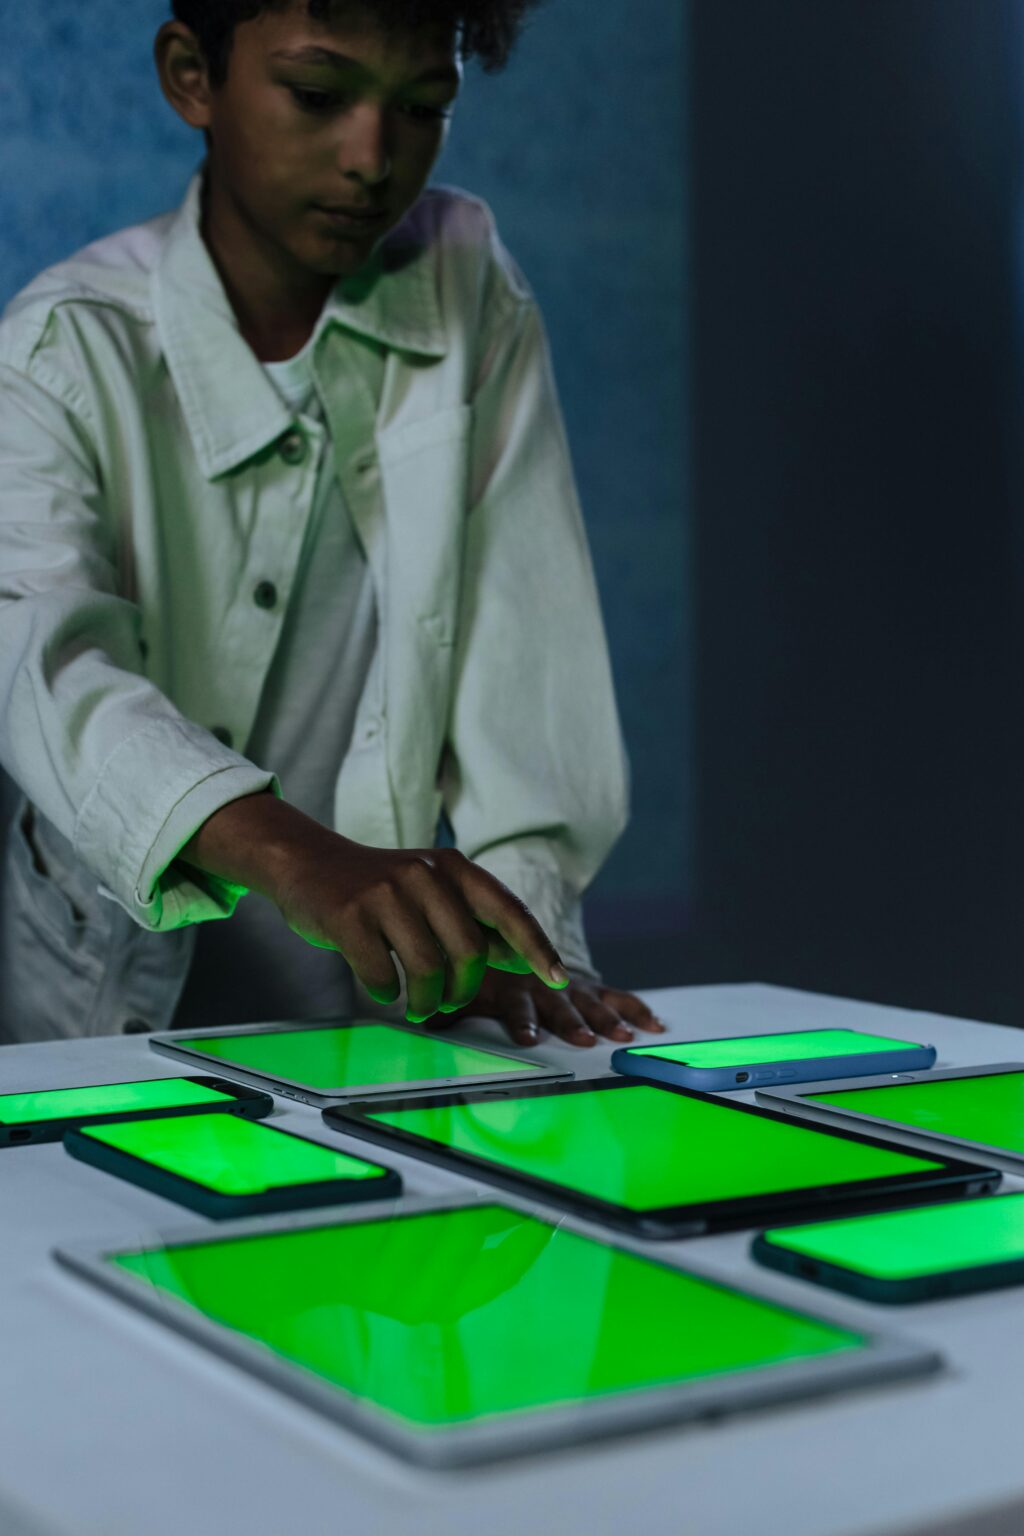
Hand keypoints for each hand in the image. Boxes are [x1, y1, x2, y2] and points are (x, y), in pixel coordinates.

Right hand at [180, 794, 568, 1021]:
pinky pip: (382, 976)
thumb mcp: (431, 891)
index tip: (560, 981)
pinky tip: (381, 987)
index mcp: (452, 867)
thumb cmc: (378, 886)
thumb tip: (523, 958)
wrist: (307, 862)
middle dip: (462, 990)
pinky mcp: (350, 917)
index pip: (508, 910)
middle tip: (447, 1002)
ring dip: (425, 1001)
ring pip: (426, 969)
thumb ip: (474, 921)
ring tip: (416, 1006)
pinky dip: (385, 993)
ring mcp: (385, 894)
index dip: (538, 948)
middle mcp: (424, 875)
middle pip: (468, 952)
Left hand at [444, 969, 667, 1048]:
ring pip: (590, 1000)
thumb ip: (449, 1007)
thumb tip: (429, 1022)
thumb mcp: (465, 987)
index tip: (530, 1039)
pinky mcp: (587, 984)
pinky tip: (653, 1025)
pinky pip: (615, 994)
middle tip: (583, 1040)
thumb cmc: (484, 970)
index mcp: (512, 984)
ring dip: (605, 1018)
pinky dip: (634, 1008)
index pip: (517, 1003)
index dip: (524, 1020)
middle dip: (570, 1022)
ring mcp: (568, 983)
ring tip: (621, 1037)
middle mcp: (543, 983)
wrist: (507, 933)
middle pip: (559, 1004)